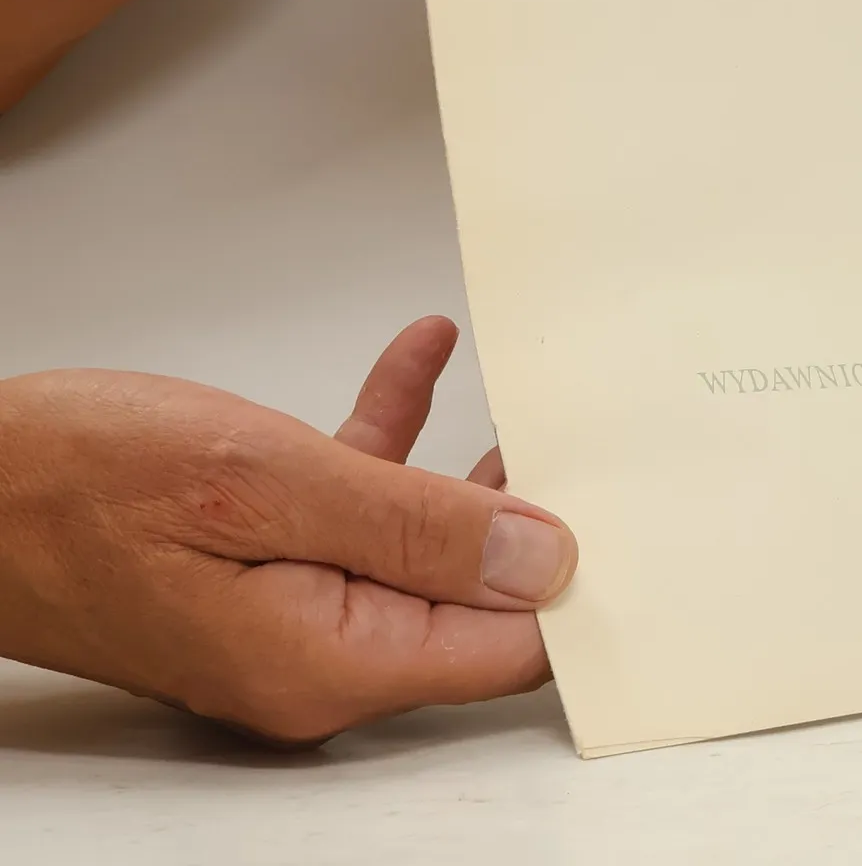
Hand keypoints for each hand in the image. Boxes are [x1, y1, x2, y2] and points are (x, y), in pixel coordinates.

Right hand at [0, 318, 572, 746]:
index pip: (503, 650)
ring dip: (467, 470)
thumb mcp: (267, 483)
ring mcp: (288, 610)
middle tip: (593, 433)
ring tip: (527, 394)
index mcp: (330, 658)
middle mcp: (319, 653)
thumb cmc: (79, 482)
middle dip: (535, 519)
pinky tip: (422, 354)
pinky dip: (392, 432)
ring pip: (420, 545)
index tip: (631, 507)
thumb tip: (546, 561)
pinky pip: (356, 504)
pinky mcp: (259, 563)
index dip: (574, 585)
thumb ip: (413, 526)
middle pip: (472, 598)